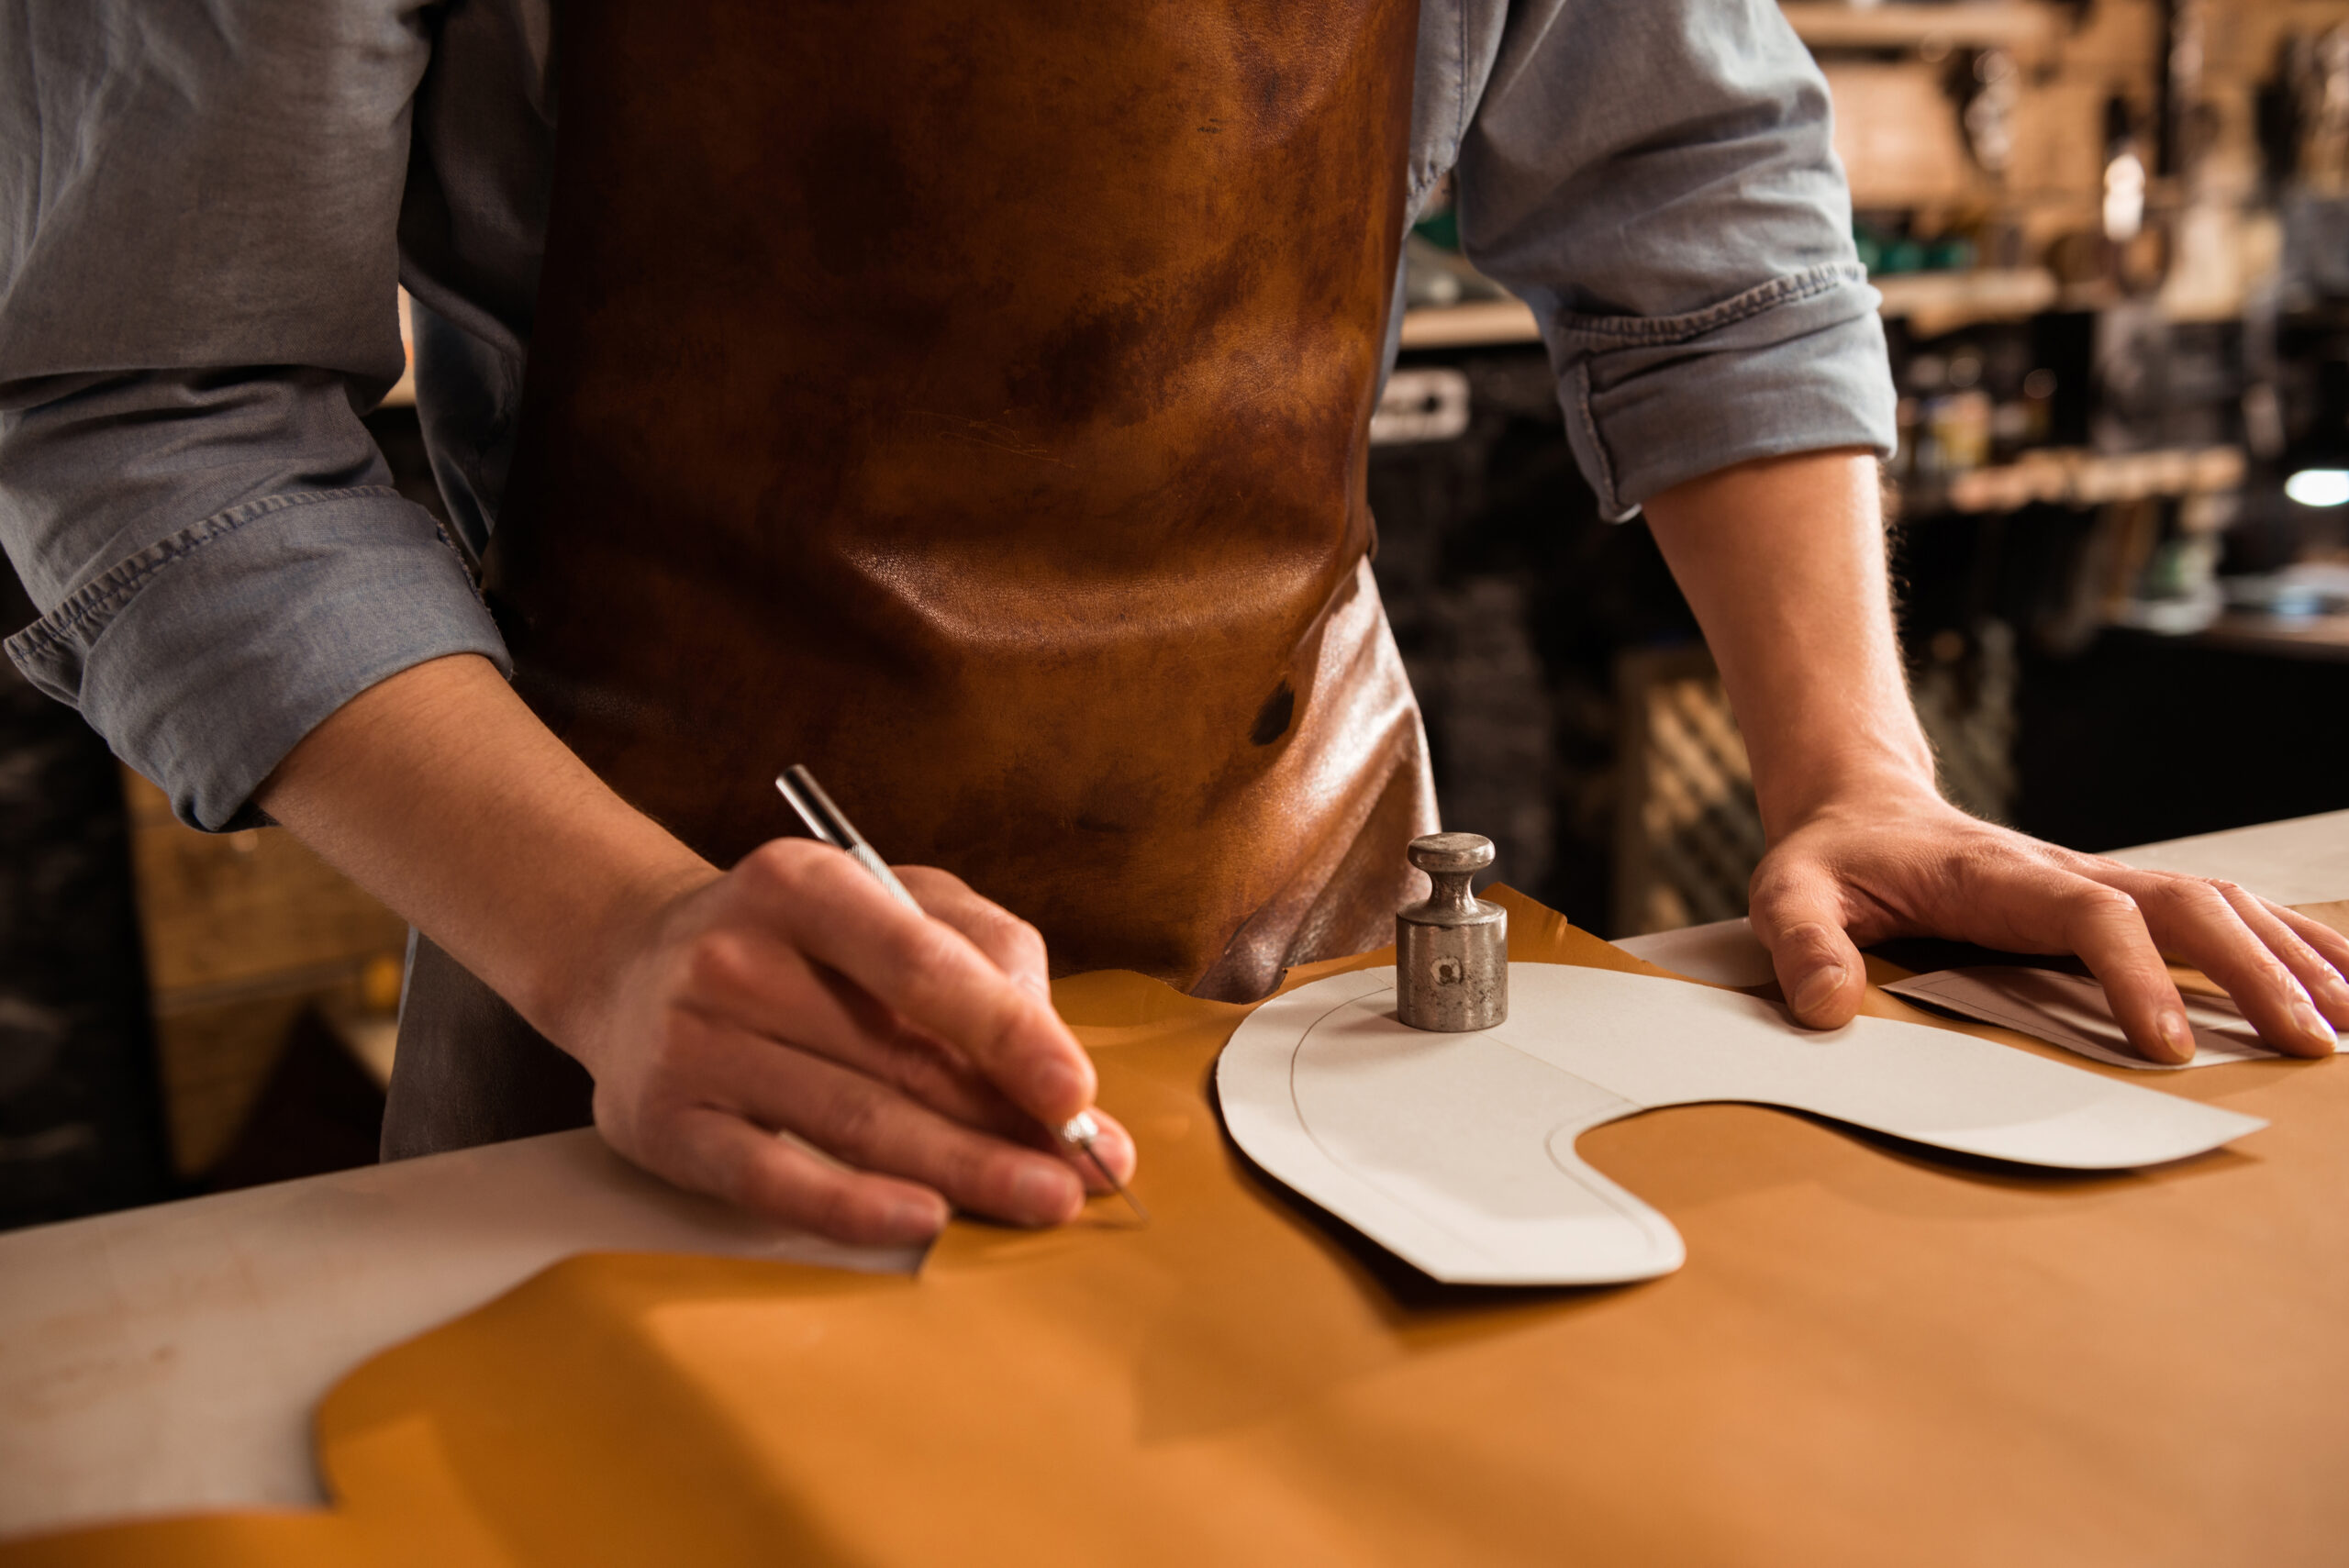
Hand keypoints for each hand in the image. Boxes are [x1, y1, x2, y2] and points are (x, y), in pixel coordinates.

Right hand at [556, 840, 1136, 1245]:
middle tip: (1085, 1172)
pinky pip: (771, 1178)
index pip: (920, 963)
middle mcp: (737, 956)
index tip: (1075, 1093)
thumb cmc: (799, 939)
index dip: (1007, 1033)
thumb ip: (984, 952)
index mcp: (804, 883)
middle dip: (1005, 1125)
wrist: (633, 962)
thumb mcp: (894, 899)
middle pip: (897, 1058)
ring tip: (1041, 1201)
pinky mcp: (664, 1122)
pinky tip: (925, 1217)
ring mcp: (693, 1042)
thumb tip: (1053, 1057)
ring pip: (853, 1123)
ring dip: (961, 1171)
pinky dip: (853, 1205)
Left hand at [1748, 785, 2348, 1063]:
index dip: (2135, 976)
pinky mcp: (2117, 898)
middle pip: (2187, 905)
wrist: (1860, 808)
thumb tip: (1825, 1009)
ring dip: (2290, 957)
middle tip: (2310, 1045)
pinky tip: (2340, 981)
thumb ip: (1799, 946)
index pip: (2091, 917)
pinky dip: (2287, 939)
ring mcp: (2101, 881)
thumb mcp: (1788, 892)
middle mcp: (2068, 871)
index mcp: (1999, 876)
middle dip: (2255, 971)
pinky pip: (2219, 911)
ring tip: (2347, 1026)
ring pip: (2220, 904)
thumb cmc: (1833, 860)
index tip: (2170, 1046)